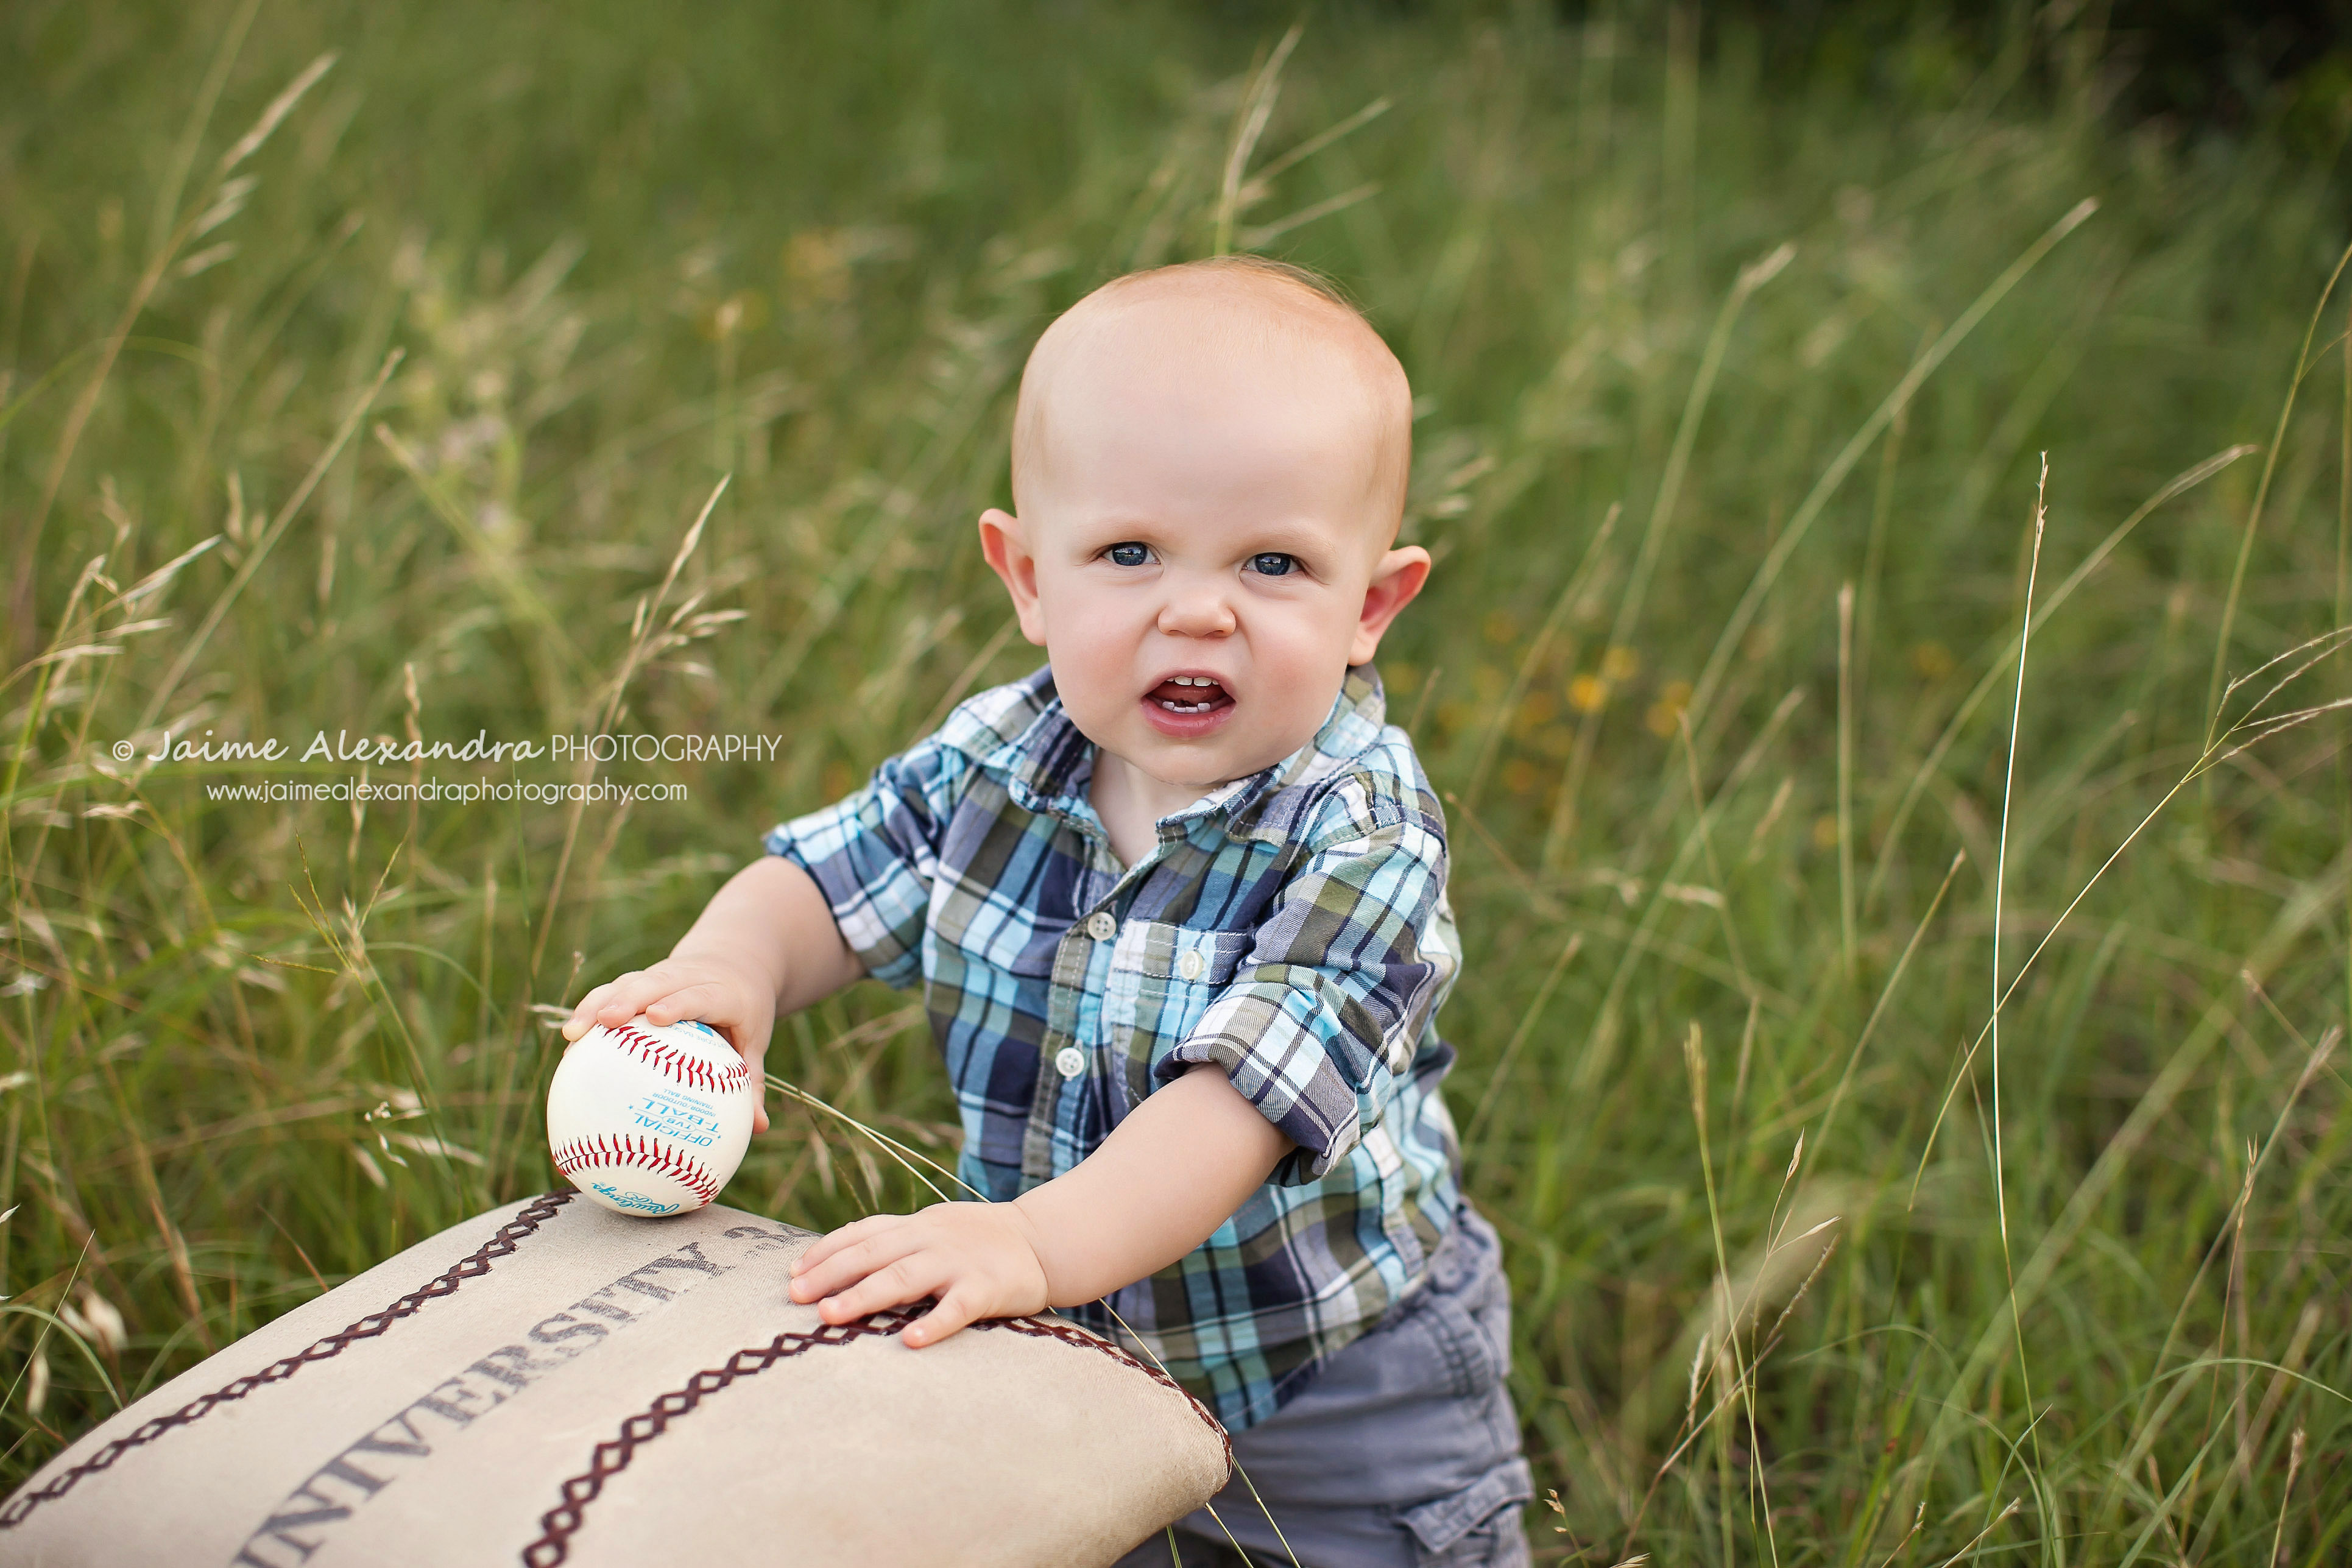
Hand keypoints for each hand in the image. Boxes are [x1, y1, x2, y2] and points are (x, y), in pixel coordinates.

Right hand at [562, 955, 776, 1131]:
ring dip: (598, 1002)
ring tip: (572, 1033)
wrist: (732, 964)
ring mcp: (661, 973)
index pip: (698, 994)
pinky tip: (570, 1039)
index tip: (656, 1017)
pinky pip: (613, 990)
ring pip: (627, 982)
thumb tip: (759, 1128)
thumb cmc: (743, 1014)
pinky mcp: (642, 977)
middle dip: (628, 997)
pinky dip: (591, 1008)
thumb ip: (753, 1081)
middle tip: (606, 1021)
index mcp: (722, 991)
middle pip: (655, 981)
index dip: (678, 1003)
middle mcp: (688, 975)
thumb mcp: (755, 1042)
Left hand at [787, 1203, 1050, 1347]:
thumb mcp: (932, 1231)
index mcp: (915, 1226)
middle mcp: (930, 1239)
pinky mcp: (986, 1287)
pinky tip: (910, 1341)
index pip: (862, 1233)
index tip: (793, 1274)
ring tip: (832, 1315)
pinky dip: (933, 1323)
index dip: (825, 1251)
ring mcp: (958, 1262)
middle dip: (831, 1274)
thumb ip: (892, 1244)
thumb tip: (833, 1265)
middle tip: (796, 1296)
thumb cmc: (976, 1241)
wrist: (1042, 1240)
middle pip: (872, 1254)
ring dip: (864, 1295)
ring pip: (904, 1277)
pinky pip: (957, 1306)